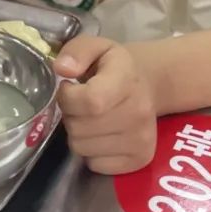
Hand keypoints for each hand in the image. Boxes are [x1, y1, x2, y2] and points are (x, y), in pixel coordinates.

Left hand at [54, 36, 156, 174]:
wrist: (148, 85)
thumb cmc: (115, 66)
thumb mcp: (96, 46)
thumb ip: (77, 51)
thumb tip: (62, 69)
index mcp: (126, 80)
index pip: (90, 101)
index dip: (68, 98)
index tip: (69, 88)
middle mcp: (138, 113)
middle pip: (80, 128)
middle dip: (70, 115)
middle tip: (80, 103)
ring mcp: (141, 140)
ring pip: (82, 148)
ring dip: (78, 134)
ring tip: (90, 117)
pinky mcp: (140, 160)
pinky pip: (95, 165)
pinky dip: (91, 152)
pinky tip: (100, 134)